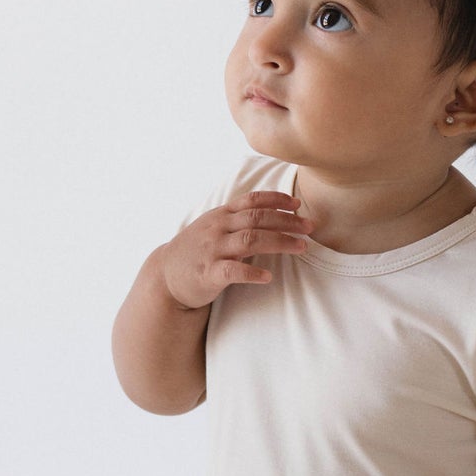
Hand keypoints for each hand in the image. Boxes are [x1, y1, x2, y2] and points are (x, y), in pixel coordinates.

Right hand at [160, 191, 315, 310]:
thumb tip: (275, 215)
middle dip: (286, 221)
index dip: (277, 200)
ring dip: (279, 241)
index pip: (252, 200)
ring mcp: (212, 250)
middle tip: (310, 227)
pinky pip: (233, 271)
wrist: (165, 276)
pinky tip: (267, 276)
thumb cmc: (197, 251)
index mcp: (221, 215)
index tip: (298, 205)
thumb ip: (239, 220)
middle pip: (257, 218)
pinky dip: (251, 272)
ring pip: (250, 240)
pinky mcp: (208, 273)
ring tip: (300, 247)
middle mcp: (218, 228)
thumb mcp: (214, 227)